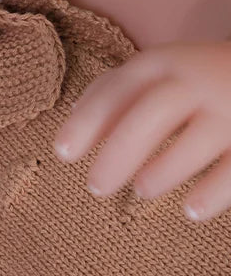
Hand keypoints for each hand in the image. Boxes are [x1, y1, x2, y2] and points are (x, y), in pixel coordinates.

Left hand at [55, 42, 230, 221]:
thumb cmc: (199, 76)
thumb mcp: (160, 71)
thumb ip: (119, 88)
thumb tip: (73, 113)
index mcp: (165, 64)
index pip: (118, 89)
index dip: (87, 120)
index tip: (62, 153)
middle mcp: (198, 81)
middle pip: (153, 113)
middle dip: (119, 151)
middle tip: (95, 187)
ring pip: (196, 141)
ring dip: (163, 170)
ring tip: (141, 190)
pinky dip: (213, 191)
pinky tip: (190, 210)